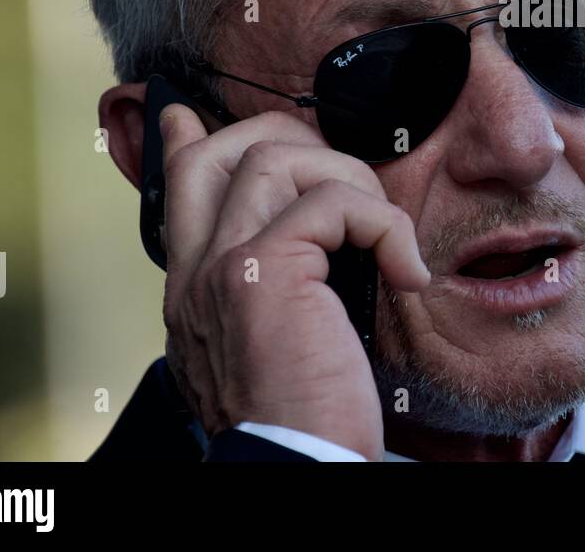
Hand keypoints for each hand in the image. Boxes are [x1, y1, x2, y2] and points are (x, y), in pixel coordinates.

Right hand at [157, 105, 429, 459]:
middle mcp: (195, 273)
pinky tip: (406, 274)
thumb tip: (303, 251)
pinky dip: (386, 227)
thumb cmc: (306, 419)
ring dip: (351, 182)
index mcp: (194, 292)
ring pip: (277, 159)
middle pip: (222, 152)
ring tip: (385, 238)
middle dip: (288, 137)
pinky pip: (334, 203)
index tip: (183, 116)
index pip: (178, 193)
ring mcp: (222, 266)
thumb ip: (274, 292)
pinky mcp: (264, 271)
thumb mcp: (277, 345)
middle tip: (343, 171)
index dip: (186, 143)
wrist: (298, 469)